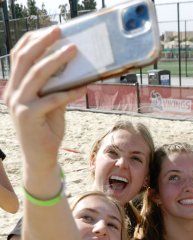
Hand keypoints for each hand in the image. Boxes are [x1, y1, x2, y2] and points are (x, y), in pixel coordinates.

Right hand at [3, 28, 84, 165]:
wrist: (41, 158)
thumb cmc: (47, 131)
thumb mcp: (51, 107)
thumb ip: (56, 90)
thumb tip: (72, 73)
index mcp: (14, 87)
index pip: (19, 57)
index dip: (32, 41)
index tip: (49, 30)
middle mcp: (13, 93)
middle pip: (25, 61)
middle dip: (42, 43)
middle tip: (59, 31)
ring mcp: (18, 105)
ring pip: (37, 76)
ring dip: (56, 61)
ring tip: (72, 51)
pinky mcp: (29, 117)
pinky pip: (52, 100)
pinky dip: (69, 92)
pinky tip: (83, 87)